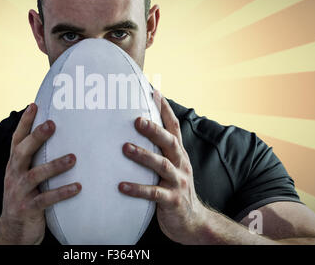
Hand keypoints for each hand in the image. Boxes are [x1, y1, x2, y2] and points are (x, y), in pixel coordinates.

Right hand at [0, 103, 81, 244]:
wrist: (11, 232)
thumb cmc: (24, 198)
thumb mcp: (24, 177)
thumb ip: (34, 160)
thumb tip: (52, 139)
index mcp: (14, 166)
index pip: (17, 140)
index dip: (24, 123)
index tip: (34, 105)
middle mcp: (14, 176)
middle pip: (22, 152)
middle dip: (36, 137)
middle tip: (52, 124)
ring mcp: (19, 193)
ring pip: (34, 175)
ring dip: (54, 166)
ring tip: (73, 158)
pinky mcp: (27, 209)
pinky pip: (45, 200)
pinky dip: (62, 193)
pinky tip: (78, 187)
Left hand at [118, 92, 206, 244]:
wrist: (192, 222)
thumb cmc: (175, 189)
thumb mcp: (172, 167)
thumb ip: (160, 150)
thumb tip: (140, 128)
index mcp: (179, 154)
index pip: (174, 127)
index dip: (165, 109)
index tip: (154, 91)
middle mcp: (181, 164)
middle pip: (170, 142)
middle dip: (154, 129)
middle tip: (137, 119)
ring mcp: (178, 182)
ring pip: (162, 165)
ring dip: (143, 155)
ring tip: (125, 148)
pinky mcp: (172, 201)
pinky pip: (153, 193)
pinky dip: (137, 189)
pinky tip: (121, 185)